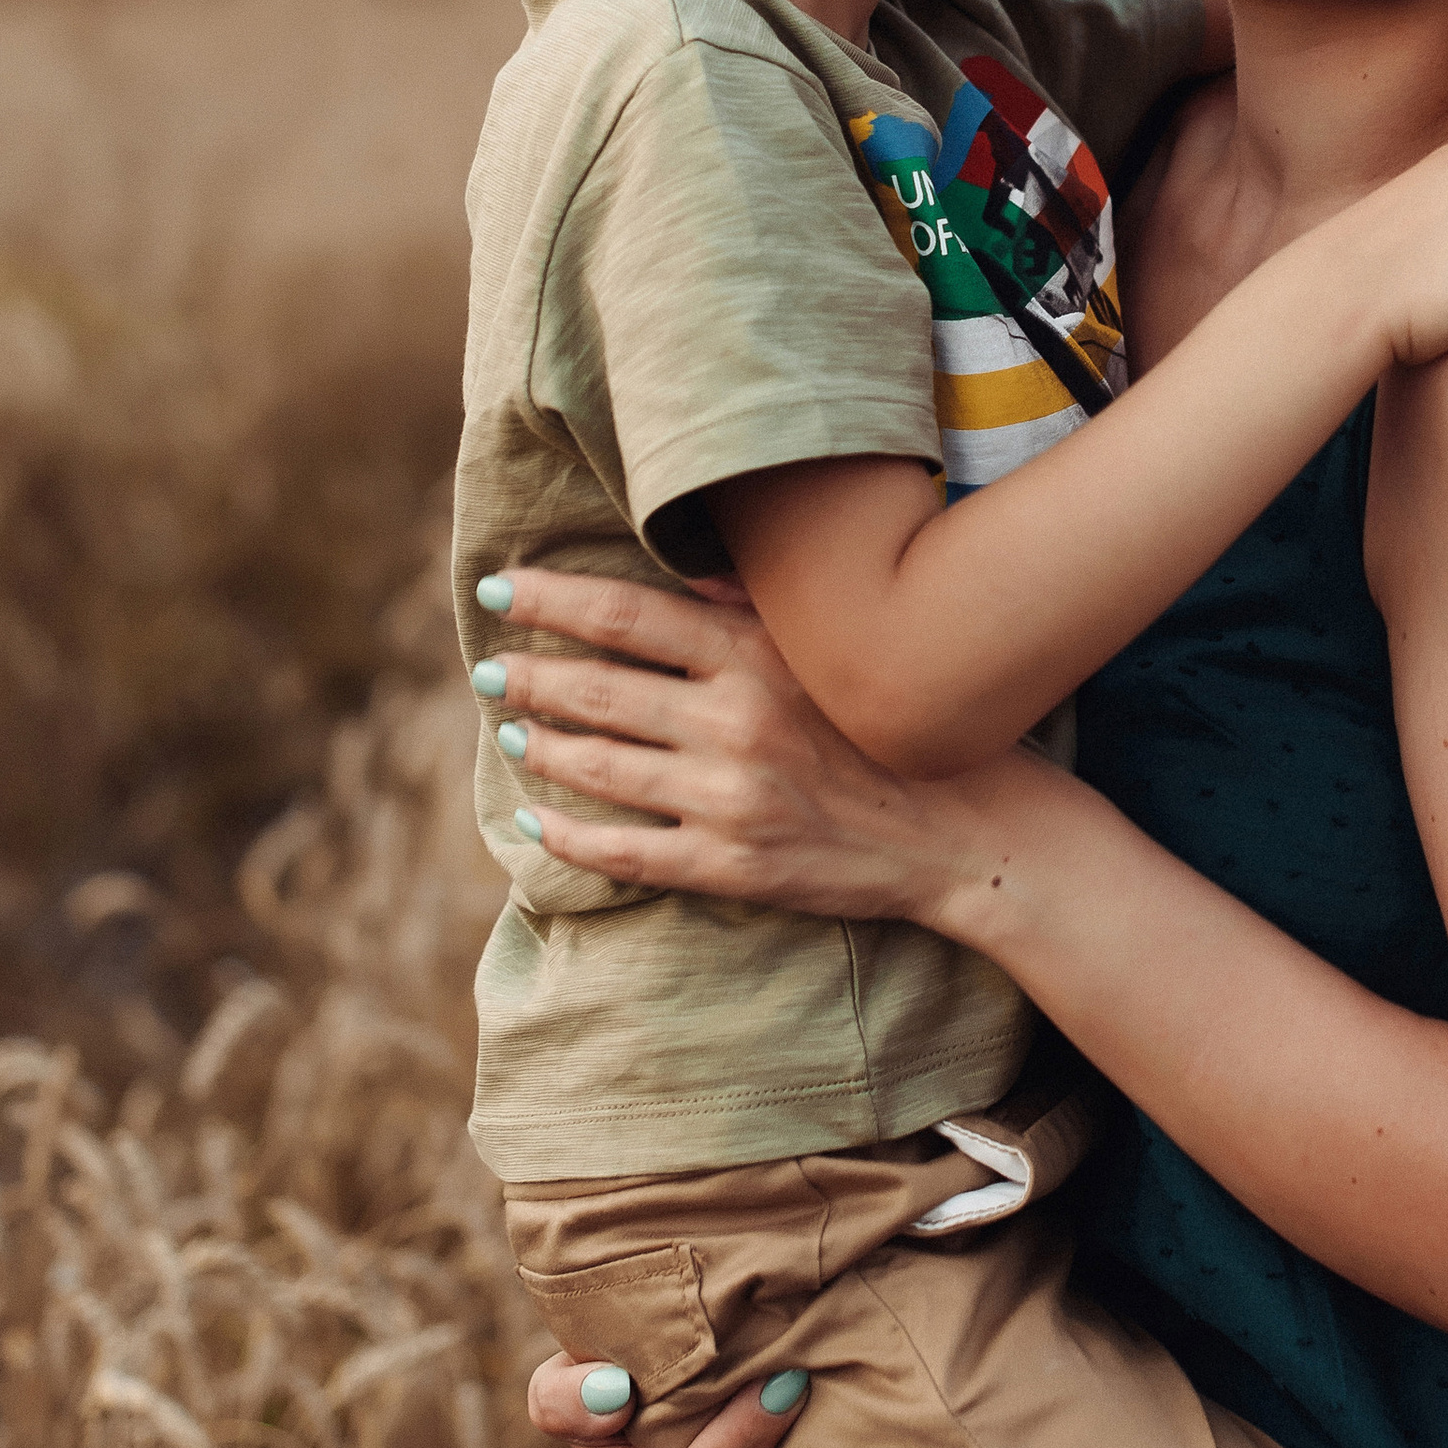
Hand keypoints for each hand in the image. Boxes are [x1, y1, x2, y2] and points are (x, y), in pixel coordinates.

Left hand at [470, 565, 1016, 916]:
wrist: (962, 830)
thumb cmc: (894, 725)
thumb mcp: (829, 650)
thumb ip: (752, 612)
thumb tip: (679, 583)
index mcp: (756, 655)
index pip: (627, 615)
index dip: (551, 599)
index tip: (499, 590)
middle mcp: (735, 721)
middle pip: (598, 688)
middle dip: (528, 674)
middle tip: (485, 666)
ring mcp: (727, 798)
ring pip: (600, 768)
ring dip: (543, 745)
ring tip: (513, 728)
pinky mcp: (731, 864)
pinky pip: (626, 852)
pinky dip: (570, 837)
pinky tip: (538, 823)